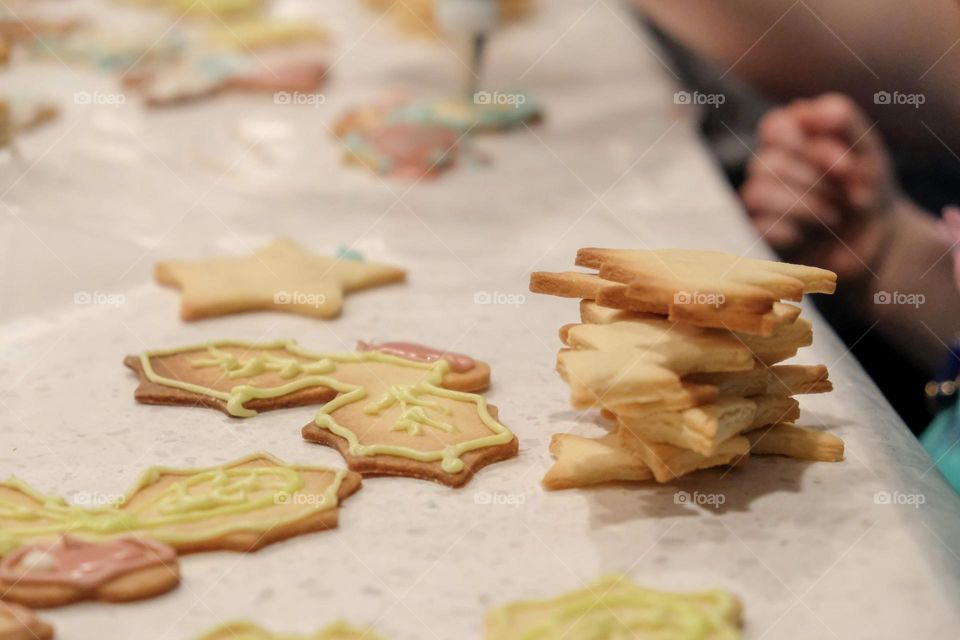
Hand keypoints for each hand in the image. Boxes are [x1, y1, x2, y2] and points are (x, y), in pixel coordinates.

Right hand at [741, 93, 898, 278]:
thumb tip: (800, 110)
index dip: (809, 145)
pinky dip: (793, 230)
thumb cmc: (866, 187)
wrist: (879, 240)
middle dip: (817, 181)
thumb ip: (840, 117)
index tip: (848, 165)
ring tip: (834, 216)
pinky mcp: (761, 236)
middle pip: (767, 163)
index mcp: (788, 141)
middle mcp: (769, 169)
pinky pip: (758, 228)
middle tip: (850, 194)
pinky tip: (813, 234)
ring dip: (805, 205)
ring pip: (756, 194)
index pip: (773, 127)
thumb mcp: (866, 148)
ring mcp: (762, 204)